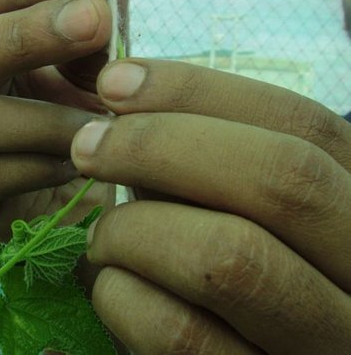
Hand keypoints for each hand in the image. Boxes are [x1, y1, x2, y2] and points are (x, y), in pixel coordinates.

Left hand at [72, 59, 350, 353]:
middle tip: (87, 146)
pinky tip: (109, 287)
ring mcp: (322, 343)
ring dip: (133, 230)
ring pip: (227, 259)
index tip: (114, 81)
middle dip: (159, 146)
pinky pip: (179, 334)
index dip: (199, 91)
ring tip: (101, 235)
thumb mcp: (244, 208)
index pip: (301, 125)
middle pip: (279, 180)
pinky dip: (120, 297)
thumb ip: (209, 161)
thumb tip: (124, 96)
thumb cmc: (238, 274)